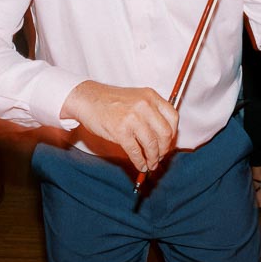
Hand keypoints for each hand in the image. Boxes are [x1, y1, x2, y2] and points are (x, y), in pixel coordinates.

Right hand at [61, 81, 177, 173]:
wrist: (87, 99)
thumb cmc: (110, 101)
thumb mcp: (136, 98)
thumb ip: (151, 112)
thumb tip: (163, 138)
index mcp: (151, 96)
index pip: (173, 117)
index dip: (173, 134)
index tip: (168, 143)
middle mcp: (144, 105)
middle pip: (165, 133)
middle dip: (164, 149)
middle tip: (160, 156)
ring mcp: (133, 118)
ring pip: (152, 145)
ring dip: (153, 159)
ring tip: (151, 164)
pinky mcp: (120, 131)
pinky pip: (136, 152)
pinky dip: (140, 162)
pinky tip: (140, 165)